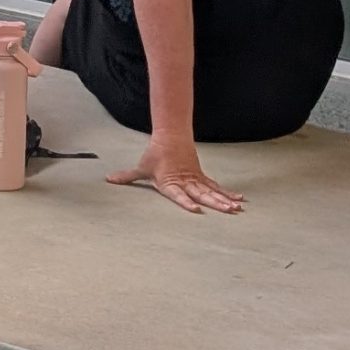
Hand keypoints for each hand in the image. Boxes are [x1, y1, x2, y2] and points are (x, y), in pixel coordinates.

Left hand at [109, 138, 243, 213]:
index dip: (186, 202)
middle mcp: (185, 182)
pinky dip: (228, 193)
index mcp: (170, 182)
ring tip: (236, 209)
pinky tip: (239, 200)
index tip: (196, 210)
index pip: (178, 194)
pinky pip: (217, 187)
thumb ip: (127, 176)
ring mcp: (196, 180)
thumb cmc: (155, 155)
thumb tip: (109, 179)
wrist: (171, 138)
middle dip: (214, 204)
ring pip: (211, 192)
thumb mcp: (141, 167)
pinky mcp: (202, 177)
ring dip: (224, 200)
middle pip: (201, 194)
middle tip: (228, 211)